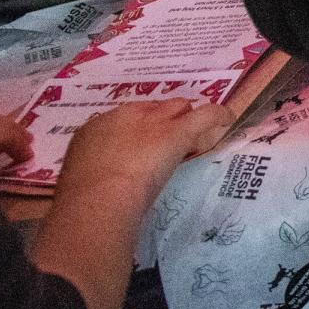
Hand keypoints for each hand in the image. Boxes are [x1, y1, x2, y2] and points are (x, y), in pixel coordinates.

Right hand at [57, 98, 232, 204]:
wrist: (96, 200)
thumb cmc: (81, 199)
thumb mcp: (80, 180)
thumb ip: (95, 173)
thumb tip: (102, 181)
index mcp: (95, 129)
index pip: (125, 120)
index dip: (138, 131)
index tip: (143, 145)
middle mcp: (124, 116)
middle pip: (152, 109)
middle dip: (162, 121)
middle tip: (169, 140)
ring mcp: (152, 122)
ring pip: (178, 108)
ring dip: (185, 120)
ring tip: (195, 132)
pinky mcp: (177, 131)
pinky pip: (204, 115)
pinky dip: (217, 115)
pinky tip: (228, 118)